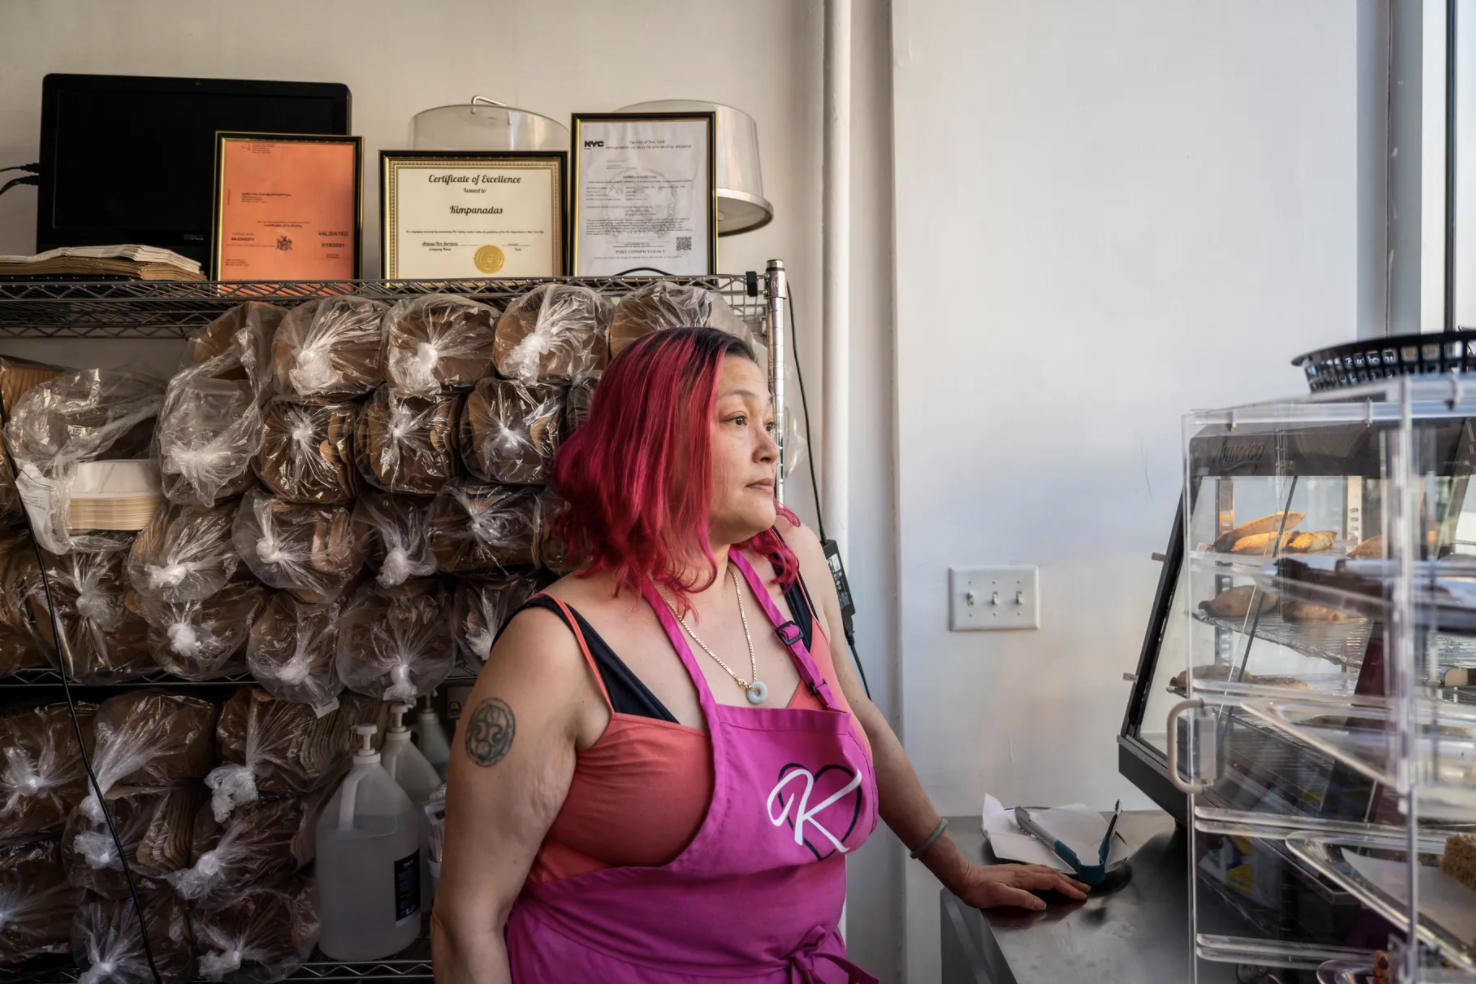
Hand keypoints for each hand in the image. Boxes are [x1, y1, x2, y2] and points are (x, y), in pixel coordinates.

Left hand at [953, 863, 1089, 910]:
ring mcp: (1020, 870)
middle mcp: (1024, 871)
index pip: (1051, 881)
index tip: (1081, 895)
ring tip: (1075, 884)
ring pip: (1047, 872)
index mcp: (1024, 876)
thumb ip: (1022, 899)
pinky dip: (1052, 876)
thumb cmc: (981, 890)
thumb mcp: (1000, 896)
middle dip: (1070, 881)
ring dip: (1063, 878)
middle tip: (1086, 888)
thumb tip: (1043, 904)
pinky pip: (1040, 873)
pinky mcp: (1016, 872)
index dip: (1067, 888)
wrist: (965, 878)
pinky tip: (1052, 879)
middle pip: (1053, 874)